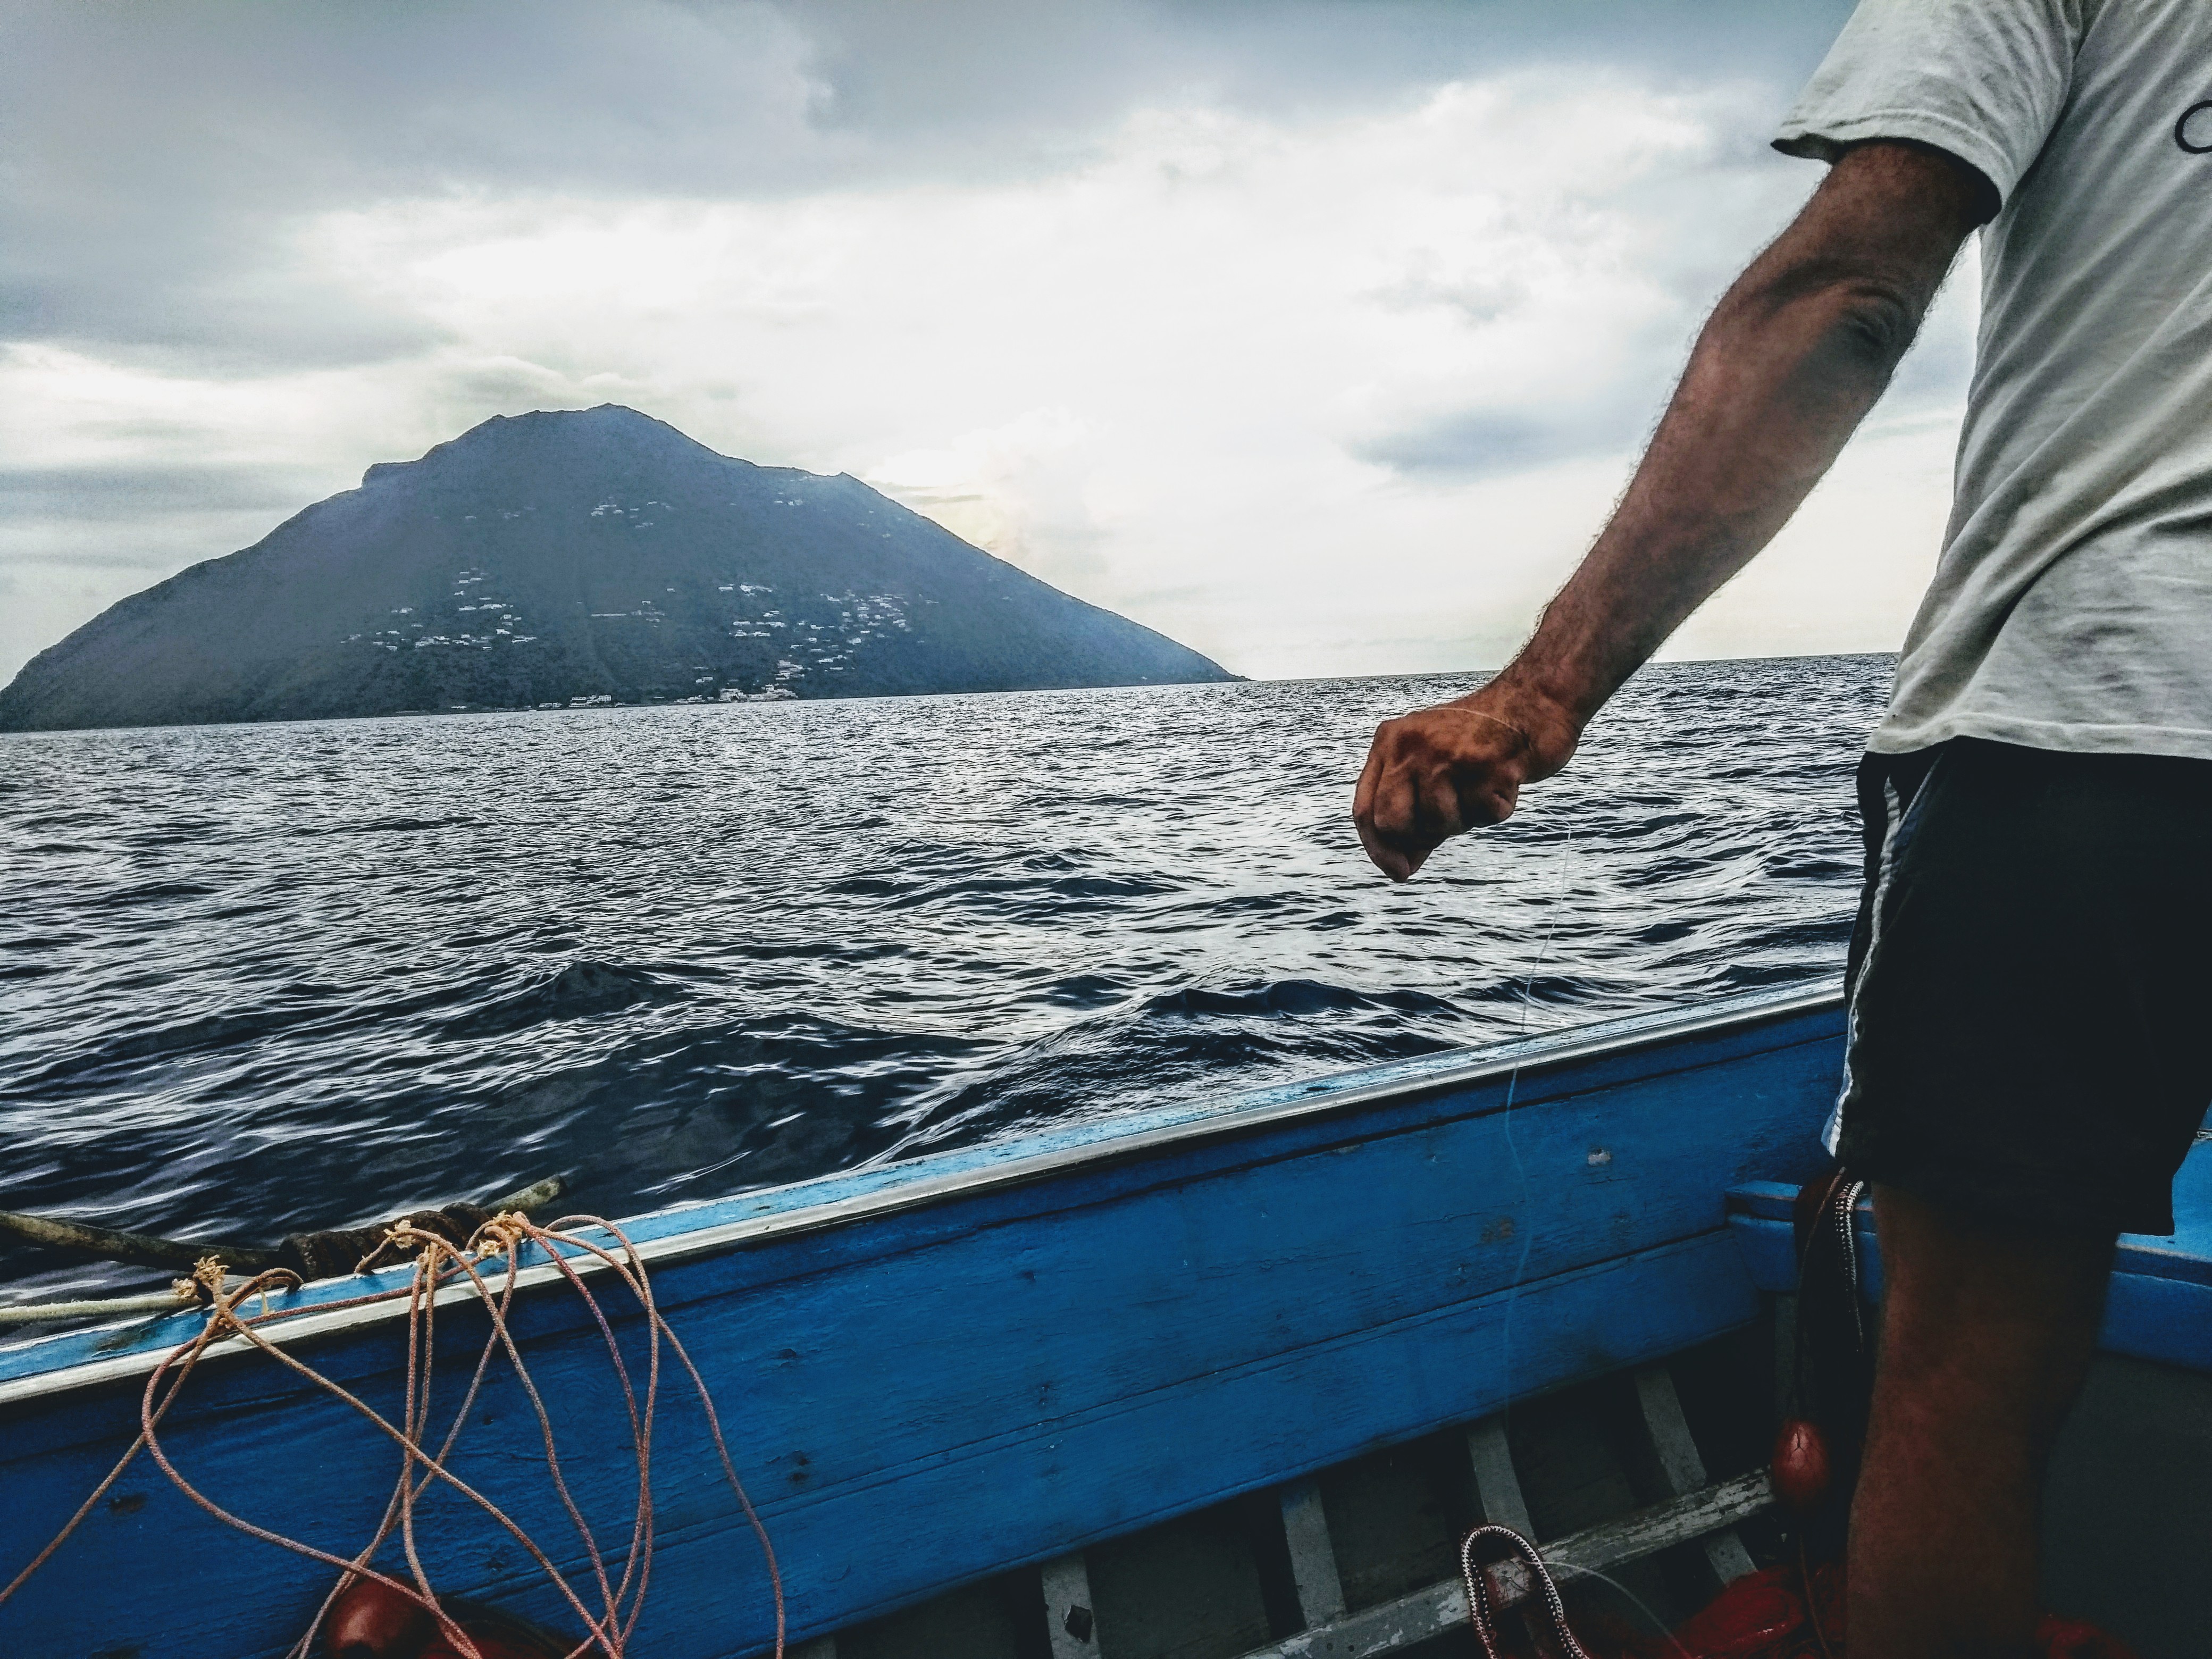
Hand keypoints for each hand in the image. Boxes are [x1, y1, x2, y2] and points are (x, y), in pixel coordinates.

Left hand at [1352, 690, 1578, 879]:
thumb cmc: (1480, 744)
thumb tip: (1398, 869)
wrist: (1534, 702)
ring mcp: (1447, 753)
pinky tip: (1504, 779)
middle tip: (1452, 816)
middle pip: (1392, 822)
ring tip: (1481, 786)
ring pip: (1440, 823)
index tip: (1398, 872)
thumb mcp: (1433, 774)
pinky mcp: (1486, 763)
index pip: (1365, 809)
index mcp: (1390, 742)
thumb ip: (1412, 816)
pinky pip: (1485, 816)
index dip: (1377, 849)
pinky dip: (1497, 808)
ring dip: (1466, 819)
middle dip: (1421, 835)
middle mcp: (1412, 744)